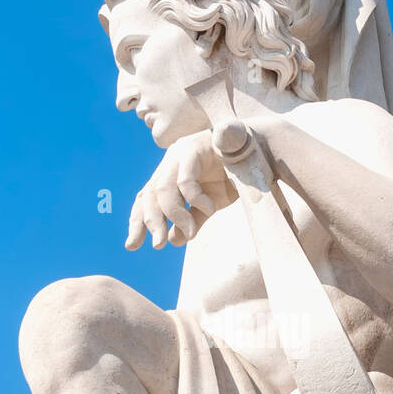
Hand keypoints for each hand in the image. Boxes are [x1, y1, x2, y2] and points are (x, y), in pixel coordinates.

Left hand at [126, 131, 237, 249]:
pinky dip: (195, 200)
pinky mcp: (194, 148)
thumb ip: (191, 221)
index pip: (146, 198)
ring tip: (189, 233)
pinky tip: (209, 209)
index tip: (132, 245)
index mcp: (169, 174)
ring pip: (163, 188)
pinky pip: (186, 180)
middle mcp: (170, 162)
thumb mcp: (210, 204)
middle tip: (158, 245)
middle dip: (151, 222)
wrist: (260, 152)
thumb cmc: (233, 176)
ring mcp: (180, 153)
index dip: (137, 221)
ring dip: (174, 215)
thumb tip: (172, 241)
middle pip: (150, 194)